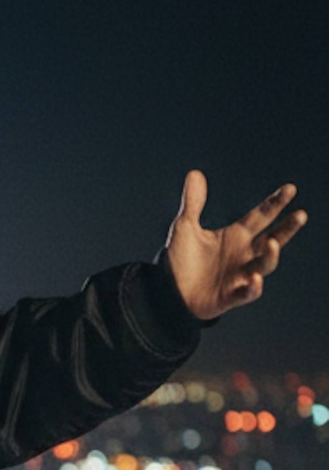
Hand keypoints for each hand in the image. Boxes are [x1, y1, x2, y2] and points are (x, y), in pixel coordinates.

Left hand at [163, 169, 307, 319]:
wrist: (168, 292)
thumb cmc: (180, 261)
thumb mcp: (185, 228)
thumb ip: (193, 202)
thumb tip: (195, 173)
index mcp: (236, 236)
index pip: (261, 216)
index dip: (275, 203)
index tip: (291, 189)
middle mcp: (243, 254)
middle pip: (272, 239)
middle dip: (287, 228)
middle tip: (301, 215)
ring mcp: (239, 276)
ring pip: (264, 265)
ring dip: (270, 255)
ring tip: (271, 242)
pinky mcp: (230, 296)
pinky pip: (247, 293)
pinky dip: (253, 286)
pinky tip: (255, 278)